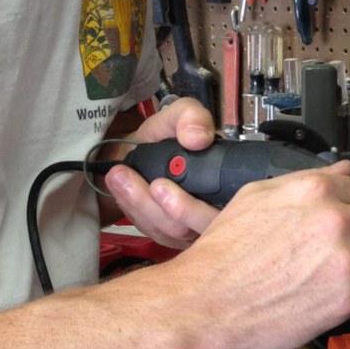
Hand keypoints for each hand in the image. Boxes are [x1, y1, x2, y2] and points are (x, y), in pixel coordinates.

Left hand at [103, 98, 216, 247]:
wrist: (142, 150)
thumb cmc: (168, 136)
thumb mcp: (180, 113)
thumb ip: (192, 116)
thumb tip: (197, 138)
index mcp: (229, 184)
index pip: (228, 210)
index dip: (196, 207)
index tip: (162, 186)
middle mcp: (217, 212)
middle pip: (196, 227)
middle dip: (164, 209)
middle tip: (143, 183)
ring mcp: (195, 228)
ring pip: (174, 232)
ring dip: (143, 206)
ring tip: (120, 178)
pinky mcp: (172, 235)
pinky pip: (157, 233)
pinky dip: (135, 212)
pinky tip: (121, 191)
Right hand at [167, 161, 349, 348]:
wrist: (206, 303)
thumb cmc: (223, 256)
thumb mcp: (256, 198)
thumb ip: (304, 181)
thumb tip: (341, 170)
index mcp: (314, 191)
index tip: (349, 214)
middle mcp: (336, 221)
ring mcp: (346, 259)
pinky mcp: (349, 295)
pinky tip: (329, 287)